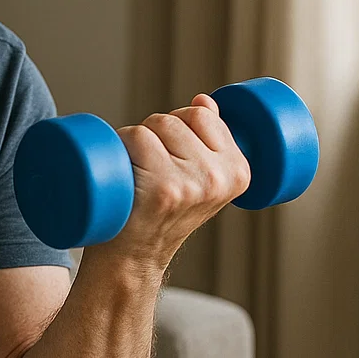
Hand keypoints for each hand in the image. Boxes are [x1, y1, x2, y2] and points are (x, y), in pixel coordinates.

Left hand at [108, 93, 251, 269]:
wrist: (133, 257)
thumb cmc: (160, 214)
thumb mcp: (199, 179)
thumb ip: (209, 138)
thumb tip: (204, 100)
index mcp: (238, 172)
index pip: (203, 115)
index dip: (178, 125)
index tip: (170, 153)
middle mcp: (220, 178)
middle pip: (176, 118)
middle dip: (155, 132)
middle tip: (149, 168)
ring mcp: (192, 184)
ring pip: (154, 125)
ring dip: (134, 140)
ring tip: (136, 173)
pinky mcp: (162, 189)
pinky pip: (135, 137)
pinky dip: (119, 146)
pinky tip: (123, 174)